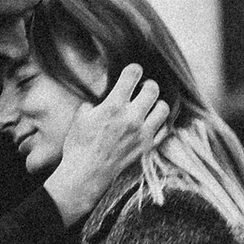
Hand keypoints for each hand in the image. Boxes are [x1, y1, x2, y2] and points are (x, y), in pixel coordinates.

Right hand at [48, 62, 170, 224]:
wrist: (86, 174)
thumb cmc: (79, 145)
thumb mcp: (81, 116)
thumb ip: (96, 102)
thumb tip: (104, 95)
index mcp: (114, 105)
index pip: (133, 75)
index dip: (133, 69)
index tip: (132, 72)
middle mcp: (132, 117)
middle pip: (153, 89)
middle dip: (147, 85)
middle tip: (141, 89)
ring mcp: (142, 133)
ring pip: (163, 108)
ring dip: (156, 103)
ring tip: (148, 106)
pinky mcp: (147, 147)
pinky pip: (164, 129)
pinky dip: (160, 123)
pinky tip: (151, 123)